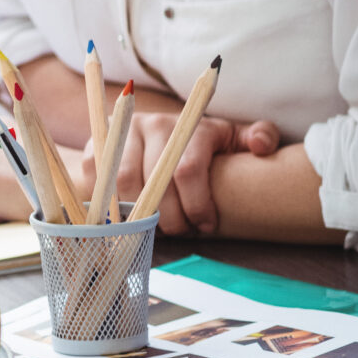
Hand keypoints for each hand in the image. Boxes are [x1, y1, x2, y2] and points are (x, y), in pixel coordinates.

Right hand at [111, 111, 281, 235]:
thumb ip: (258, 136)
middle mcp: (150, 125)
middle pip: (153, 182)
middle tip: (182, 233)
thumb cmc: (204, 142)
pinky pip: (96, 181)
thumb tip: (262, 147)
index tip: (205, 226)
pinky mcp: (95, 147)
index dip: (195, 206)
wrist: (159, 129)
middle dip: (170, 218)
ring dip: (139, 214)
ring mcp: (119, 135)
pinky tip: (131, 216)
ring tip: (156, 227)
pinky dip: (111, 204)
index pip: (186, 170)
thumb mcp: (234, 136)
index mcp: (187, 125)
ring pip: (123, 185)